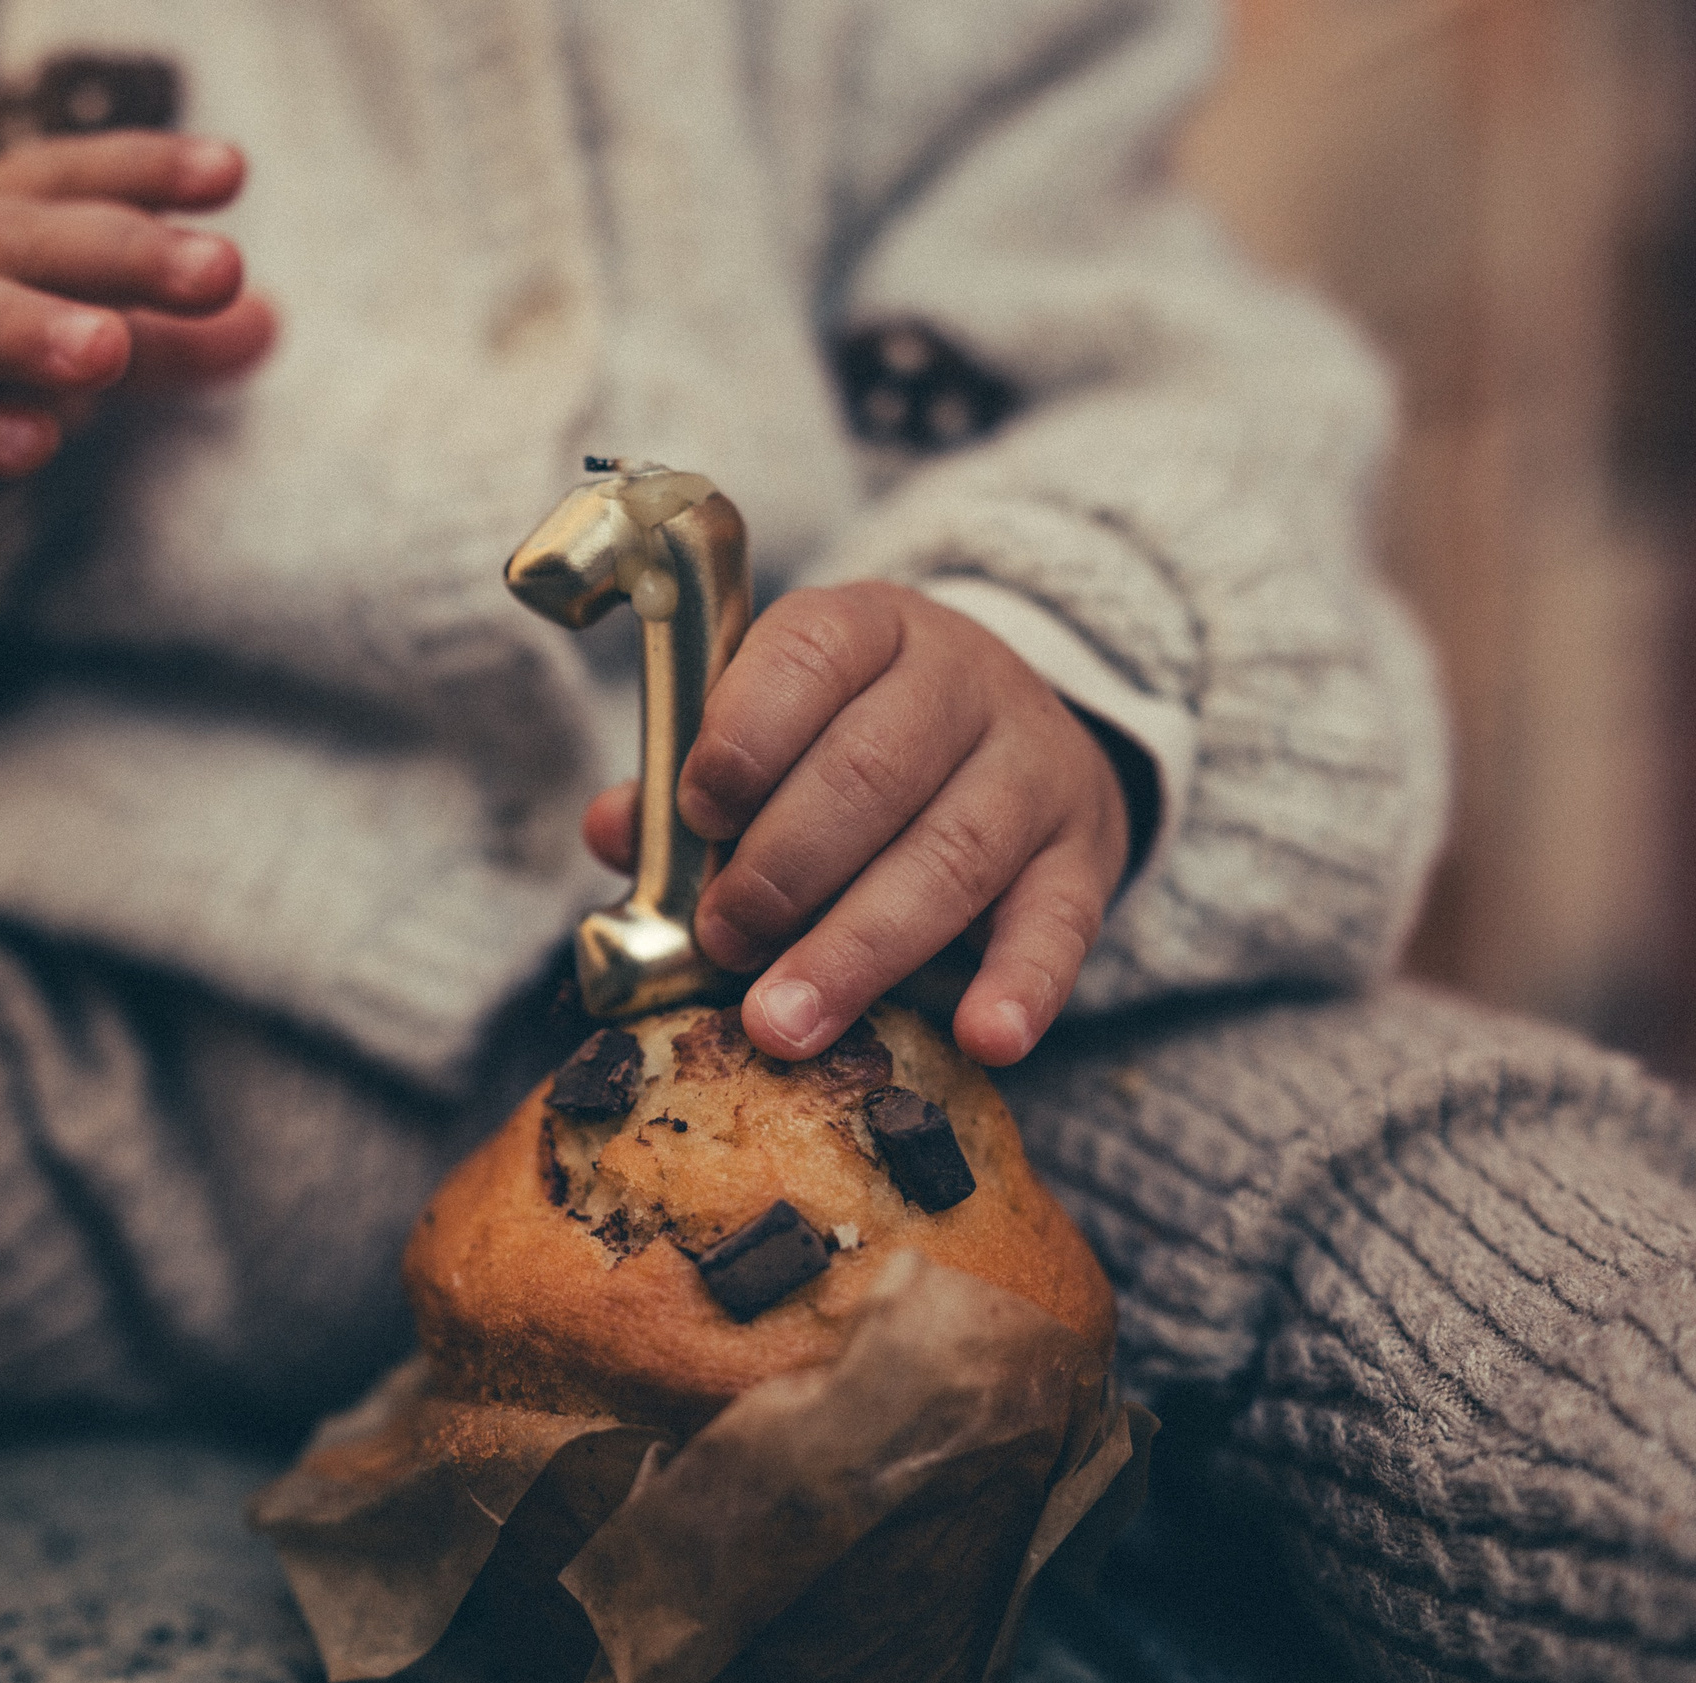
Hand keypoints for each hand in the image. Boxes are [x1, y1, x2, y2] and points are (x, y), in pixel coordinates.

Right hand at [0, 131, 277, 590]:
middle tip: (215, 270)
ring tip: (109, 349)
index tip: (230, 173)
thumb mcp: (75, 343)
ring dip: (22, 325)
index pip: (64, 177)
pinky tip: (34, 444)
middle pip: (13, 236)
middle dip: (117, 248)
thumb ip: (167, 342)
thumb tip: (270, 325)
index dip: (142, 167)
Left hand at [581, 583, 1130, 1066]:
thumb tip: (611, 829)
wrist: (1019, 730)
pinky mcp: (1083, 853)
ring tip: (785, 1021)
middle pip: (873, 770)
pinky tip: (984, 1039)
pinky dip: (1023, 985)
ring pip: (952, 855)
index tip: (698, 815)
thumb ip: (698, 777)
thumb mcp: (782, 724)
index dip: (746, 736)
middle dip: (784, 867)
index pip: (810, 655)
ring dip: (859, 949)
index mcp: (866, 630)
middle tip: (723, 940)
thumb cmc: (856, 739)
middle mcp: (961, 682)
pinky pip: (1062, 922)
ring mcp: (1033, 766)